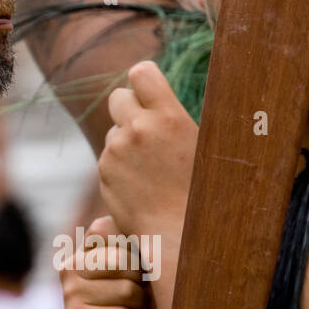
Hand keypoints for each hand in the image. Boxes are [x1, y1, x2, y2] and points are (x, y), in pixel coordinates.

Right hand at [60, 216, 149, 308]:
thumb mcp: (132, 282)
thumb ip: (138, 255)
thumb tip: (167, 232)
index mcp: (82, 252)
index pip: (108, 227)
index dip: (132, 249)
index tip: (138, 270)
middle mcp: (70, 266)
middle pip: (124, 260)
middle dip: (141, 284)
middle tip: (138, 300)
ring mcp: (69, 293)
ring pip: (127, 291)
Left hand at [99, 60, 196, 238]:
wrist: (182, 235)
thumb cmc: (204, 191)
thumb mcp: (201, 146)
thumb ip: (172, 119)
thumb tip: (155, 99)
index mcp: (169, 117)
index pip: (141, 73)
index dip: (144, 80)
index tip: (150, 91)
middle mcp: (139, 128)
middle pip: (118, 96)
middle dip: (129, 108)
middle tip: (148, 128)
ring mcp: (117, 149)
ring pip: (114, 129)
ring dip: (125, 139)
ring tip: (152, 166)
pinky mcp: (104, 169)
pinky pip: (109, 154)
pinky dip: (119, 164)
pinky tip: (141, 183)